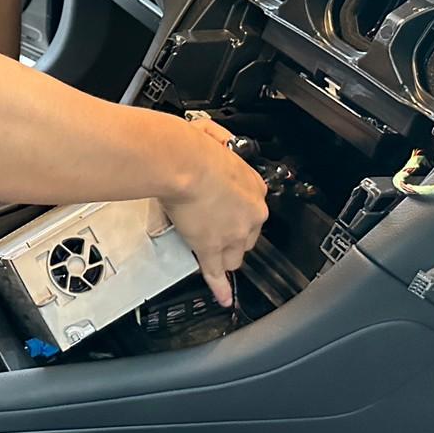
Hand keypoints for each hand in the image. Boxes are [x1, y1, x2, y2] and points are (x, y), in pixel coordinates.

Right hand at [163, 117, 268, 306]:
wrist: (181, 161)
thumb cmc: (191, 147)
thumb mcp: (212, 136)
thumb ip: (217, 141)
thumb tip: (212, 137)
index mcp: (252, 185)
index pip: (252, 209)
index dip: (237, 214)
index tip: (228, 214)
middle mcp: (250, 212)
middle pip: (247, 235)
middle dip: (231, 235)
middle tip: (211, 229)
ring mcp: (232, 233)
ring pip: (233, 255)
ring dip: (222, 255)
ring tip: (210, 256)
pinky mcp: (212, 247)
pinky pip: (216, 272)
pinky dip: (220, 287)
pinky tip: (223, 296)